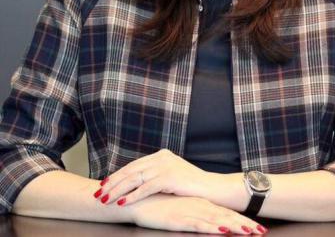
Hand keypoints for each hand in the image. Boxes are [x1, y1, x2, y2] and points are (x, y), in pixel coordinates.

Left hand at [94, 149, 212, 205]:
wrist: (213, 189)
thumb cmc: (193, 187)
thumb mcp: (173, 176)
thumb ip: (157, 176)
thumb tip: (139, 183)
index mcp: (162, 155)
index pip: (135, 165)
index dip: (118, 175)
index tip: (104, 184)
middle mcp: (162, 157)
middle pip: (131, 169)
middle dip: (113, 181)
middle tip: (98, 192)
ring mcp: (165, 166)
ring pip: (135, 178)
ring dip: (118, 189)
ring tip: (105, 198)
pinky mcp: (169, 177)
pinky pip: (145, 187)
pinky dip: (132, 195)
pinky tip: (121, 202)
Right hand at [130, 193, 267, 233]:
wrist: (137, 200)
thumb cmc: (157, 204)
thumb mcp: (178, 207)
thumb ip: (192, 210)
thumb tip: (204, 216)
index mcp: (199, 203)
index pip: (223, 212)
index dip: (240, 219)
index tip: (258, 227)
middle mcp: (197, 206)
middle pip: (225, 216)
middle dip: (244, 224)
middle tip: (262, 231)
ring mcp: (189, 212)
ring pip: (216, 220)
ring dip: (234, 226)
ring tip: (251, 232)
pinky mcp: (179, 219)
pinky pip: (198, 224)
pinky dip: (212, 228)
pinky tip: (223, 230)